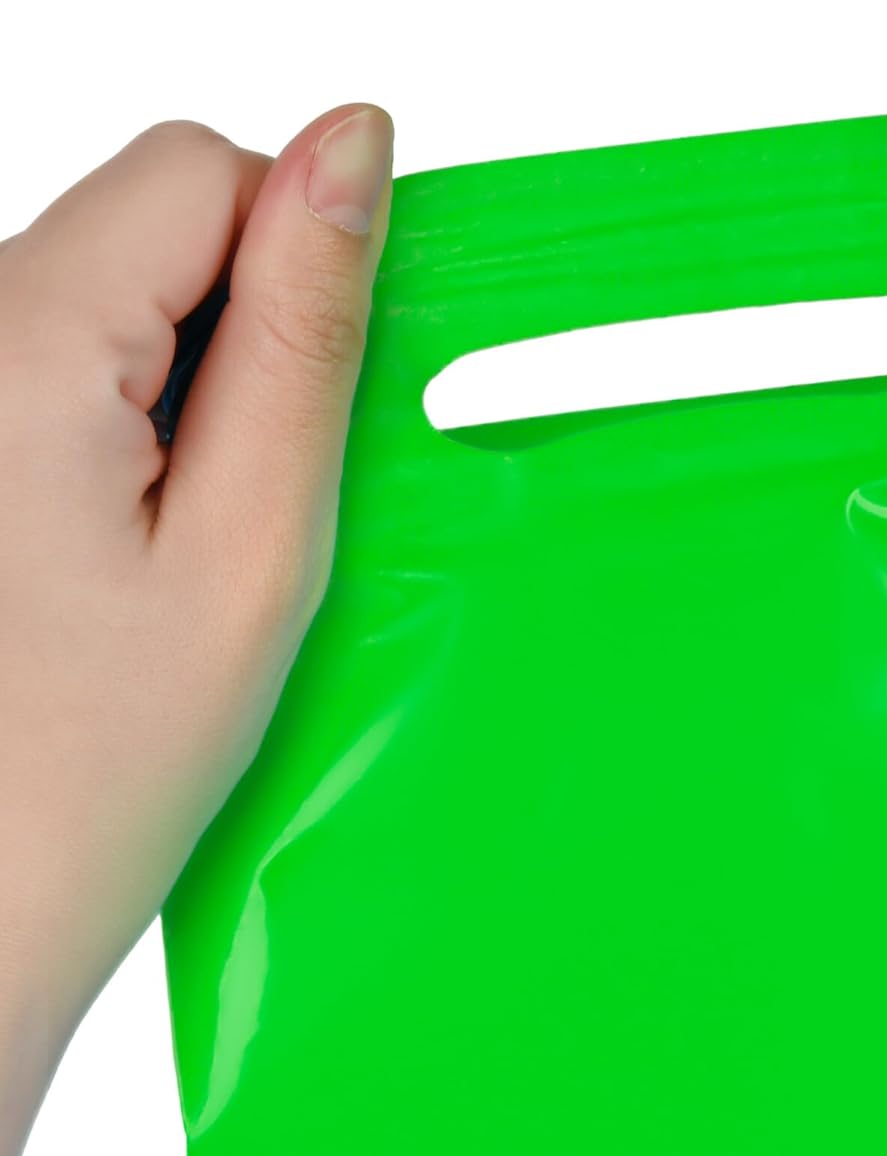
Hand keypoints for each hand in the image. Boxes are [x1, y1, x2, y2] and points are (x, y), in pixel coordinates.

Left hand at [0, 105, 393, 1155]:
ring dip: (198, 383)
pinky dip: (141, 420)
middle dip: (250, 324)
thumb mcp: (247, 549)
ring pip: (118, 291)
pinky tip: (146, 534)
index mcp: (18, 341)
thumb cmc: (94, 769)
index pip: (200, 169)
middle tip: (268, 492)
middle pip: (154, 220)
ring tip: (198, 531)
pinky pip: (70, 359)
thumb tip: (349, 149)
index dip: (305, 254)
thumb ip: (304, 338)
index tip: (340, 385)